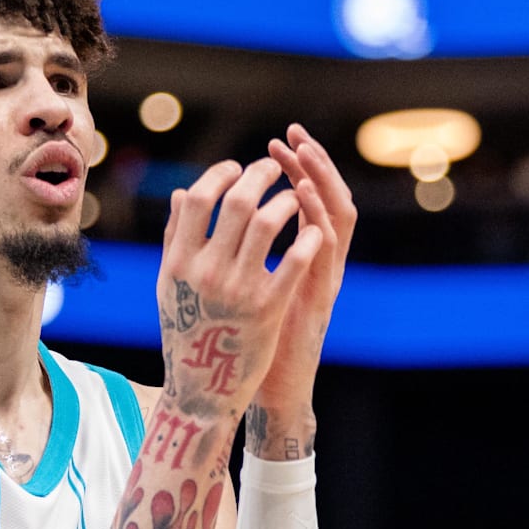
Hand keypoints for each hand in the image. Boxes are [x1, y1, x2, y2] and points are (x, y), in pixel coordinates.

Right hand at [156, 157, 325, 421]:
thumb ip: (174, 238)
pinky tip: (314, 232)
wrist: (202, 388)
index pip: (196, 199)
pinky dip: (308, 239)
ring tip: (294, 197)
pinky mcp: (268, 309)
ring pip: (267, 223)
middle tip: (273, 168)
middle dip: (259, 176)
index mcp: (177, 262)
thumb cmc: (185, 332)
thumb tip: (179, 193)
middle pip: (236, 203)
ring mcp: (237, 289)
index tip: (236, 168)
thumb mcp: (170, 285)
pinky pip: (295, 262)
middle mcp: (205, 272)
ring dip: (287, 201)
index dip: (219, 176)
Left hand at [249, 124, 356, 456]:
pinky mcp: (318, 298)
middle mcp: (319, 264)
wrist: (272, 392)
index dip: (298, 169)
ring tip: (302, 154)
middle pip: (327, 199)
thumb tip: (192, 205)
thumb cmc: (252, 343)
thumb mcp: (241, 288)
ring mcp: (323, 279)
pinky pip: (325, 252)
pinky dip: (318, 220)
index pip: (307, 200)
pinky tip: (302, 196)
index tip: (279, 141)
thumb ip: (229, 250)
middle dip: (311, 164)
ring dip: (319, 183)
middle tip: (293, 136)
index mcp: (302, 259)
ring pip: (336, 218)